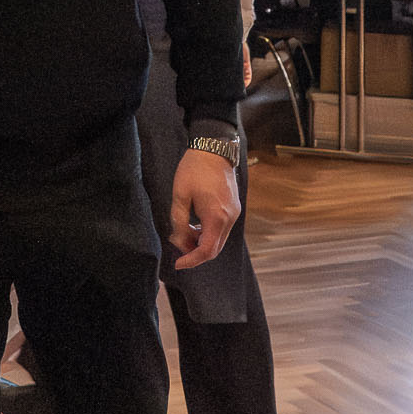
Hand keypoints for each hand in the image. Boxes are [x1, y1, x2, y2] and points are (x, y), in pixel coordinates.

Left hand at [168, 149, 240, 270]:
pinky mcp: (234, 208)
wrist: (214, 148)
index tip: (178, 264)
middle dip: (195, 252)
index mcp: (216, 216)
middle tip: (178, 245)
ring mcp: (234, 213)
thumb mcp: (180, 195)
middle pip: (215, 249)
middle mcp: (229, 218)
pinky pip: (222, 229)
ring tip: (184, 231)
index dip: (191, 261)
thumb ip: (178, 221)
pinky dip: (209, 233)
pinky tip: (195, 224)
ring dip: (201, 242)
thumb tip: (178, 241)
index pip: (206, 251)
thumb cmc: (194, 169)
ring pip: (219, 240)